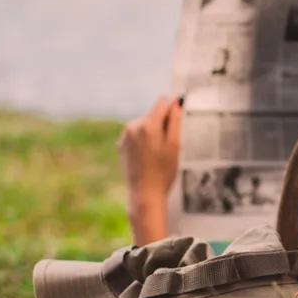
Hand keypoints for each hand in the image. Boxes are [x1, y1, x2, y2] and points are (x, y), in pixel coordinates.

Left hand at [118, 96, 182, 243]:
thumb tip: (176, 103)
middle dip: (162, 124)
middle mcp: (133, 126)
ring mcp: (125, 136)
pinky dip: (142, 141)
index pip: (162, 102)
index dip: (172, 110)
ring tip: (156, 154)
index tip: (177, 121)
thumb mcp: (175, 146)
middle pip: (152, 114)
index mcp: (148, 125)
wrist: (144, 195)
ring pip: (144, 124)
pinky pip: (135, 135)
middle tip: (167, 147)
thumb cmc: (163, 173)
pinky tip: (147, 158)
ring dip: (152, 133)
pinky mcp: (121, 145)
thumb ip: (175, 121)